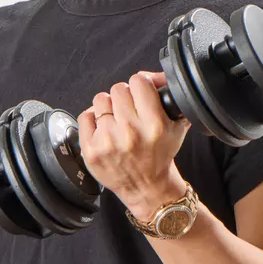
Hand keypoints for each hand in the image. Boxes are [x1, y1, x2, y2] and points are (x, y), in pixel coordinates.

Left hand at [76, 71, 190, 221]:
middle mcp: (131, 133)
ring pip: (101, 99)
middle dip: (125, 97)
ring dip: (108, 107)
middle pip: (118, 88)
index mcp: (154, 125)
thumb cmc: (160, 155)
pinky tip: (105, 130)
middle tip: (129, 110)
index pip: (139, 82)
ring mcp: (108, 141)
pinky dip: (94, 120)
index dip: (141, 84)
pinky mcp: (91, 150)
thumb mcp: (177, 126)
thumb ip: (169, 97)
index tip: (142, 92)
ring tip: (117, 121)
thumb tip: (153, 76)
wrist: (147, 187)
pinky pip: (85, 116)